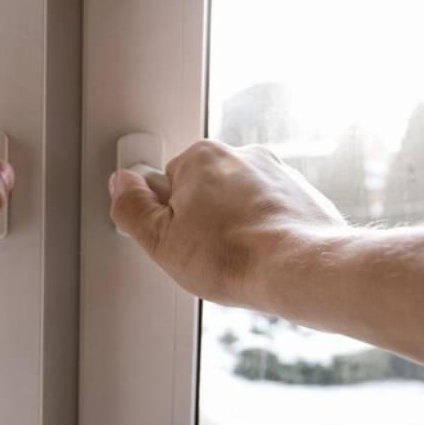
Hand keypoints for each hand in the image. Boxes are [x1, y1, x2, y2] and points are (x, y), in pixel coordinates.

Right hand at [109, 140, 344, 308]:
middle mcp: (242, 154)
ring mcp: (277, 173)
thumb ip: (132, 208)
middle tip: (204, 253)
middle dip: (202, 218)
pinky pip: (270, 212)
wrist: (302, 269)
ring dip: (235, 225)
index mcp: (202, 157)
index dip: (167, 218)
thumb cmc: (235, 256)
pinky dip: (264, 230)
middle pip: (204, 189)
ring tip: (235, 258)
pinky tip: (262, 256)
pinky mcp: (303, 195)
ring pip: (239, 201)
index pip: (166, 184)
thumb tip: (120, 185)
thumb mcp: (161, 240)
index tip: (176, 240)